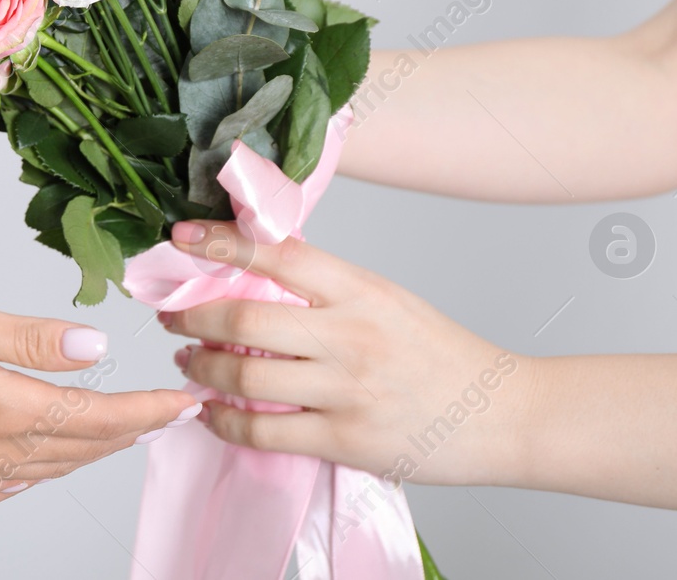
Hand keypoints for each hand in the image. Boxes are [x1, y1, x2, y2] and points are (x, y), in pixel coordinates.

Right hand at [0, 290, 196, 510]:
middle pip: (76, 450)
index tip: (183, 402)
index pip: (97, 417)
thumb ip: (28, 341)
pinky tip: (36, 471)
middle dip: (127, 432)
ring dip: (86, 455)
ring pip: (41, 472)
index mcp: (2, 413)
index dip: (146, 411)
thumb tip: (92, 350)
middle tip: (164, 417)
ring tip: (117, 436)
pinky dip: (32, 478)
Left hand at [161, 221, 532, 485]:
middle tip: (172, 315)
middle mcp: (351, 335)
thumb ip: (328, 287)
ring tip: (190, 362)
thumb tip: (256, 268)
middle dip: (193, 315)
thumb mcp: (388, 299)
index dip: (221, 243)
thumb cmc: (443, 354)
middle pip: (245, 318)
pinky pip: (264, 432)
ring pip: (246, 377)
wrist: (504, 413)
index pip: (278, 253)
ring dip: (203, 369)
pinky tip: (214, 414)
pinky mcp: (346, 439)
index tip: (182, 238)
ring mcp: (348, 389)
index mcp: (361, 289)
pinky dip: (226, 422)